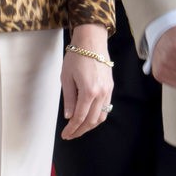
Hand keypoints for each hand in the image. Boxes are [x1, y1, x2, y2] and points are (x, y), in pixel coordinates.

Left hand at [61, 24, 113, 139]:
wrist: (92, 41)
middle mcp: (101, 93)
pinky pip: (106, 108)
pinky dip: (97, 116)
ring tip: (79, 129)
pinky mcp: (110, 87)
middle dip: (80, 131)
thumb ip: (69, 99)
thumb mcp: (66, 78)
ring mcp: (108, 91)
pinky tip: (89, 117)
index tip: (65, 135)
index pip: (80, 118)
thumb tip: (69, 116)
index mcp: (88, 91)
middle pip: (92, 120)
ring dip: (90, 126)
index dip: (72, 129)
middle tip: (70, 135)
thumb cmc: (77, 56)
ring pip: (101, 116)